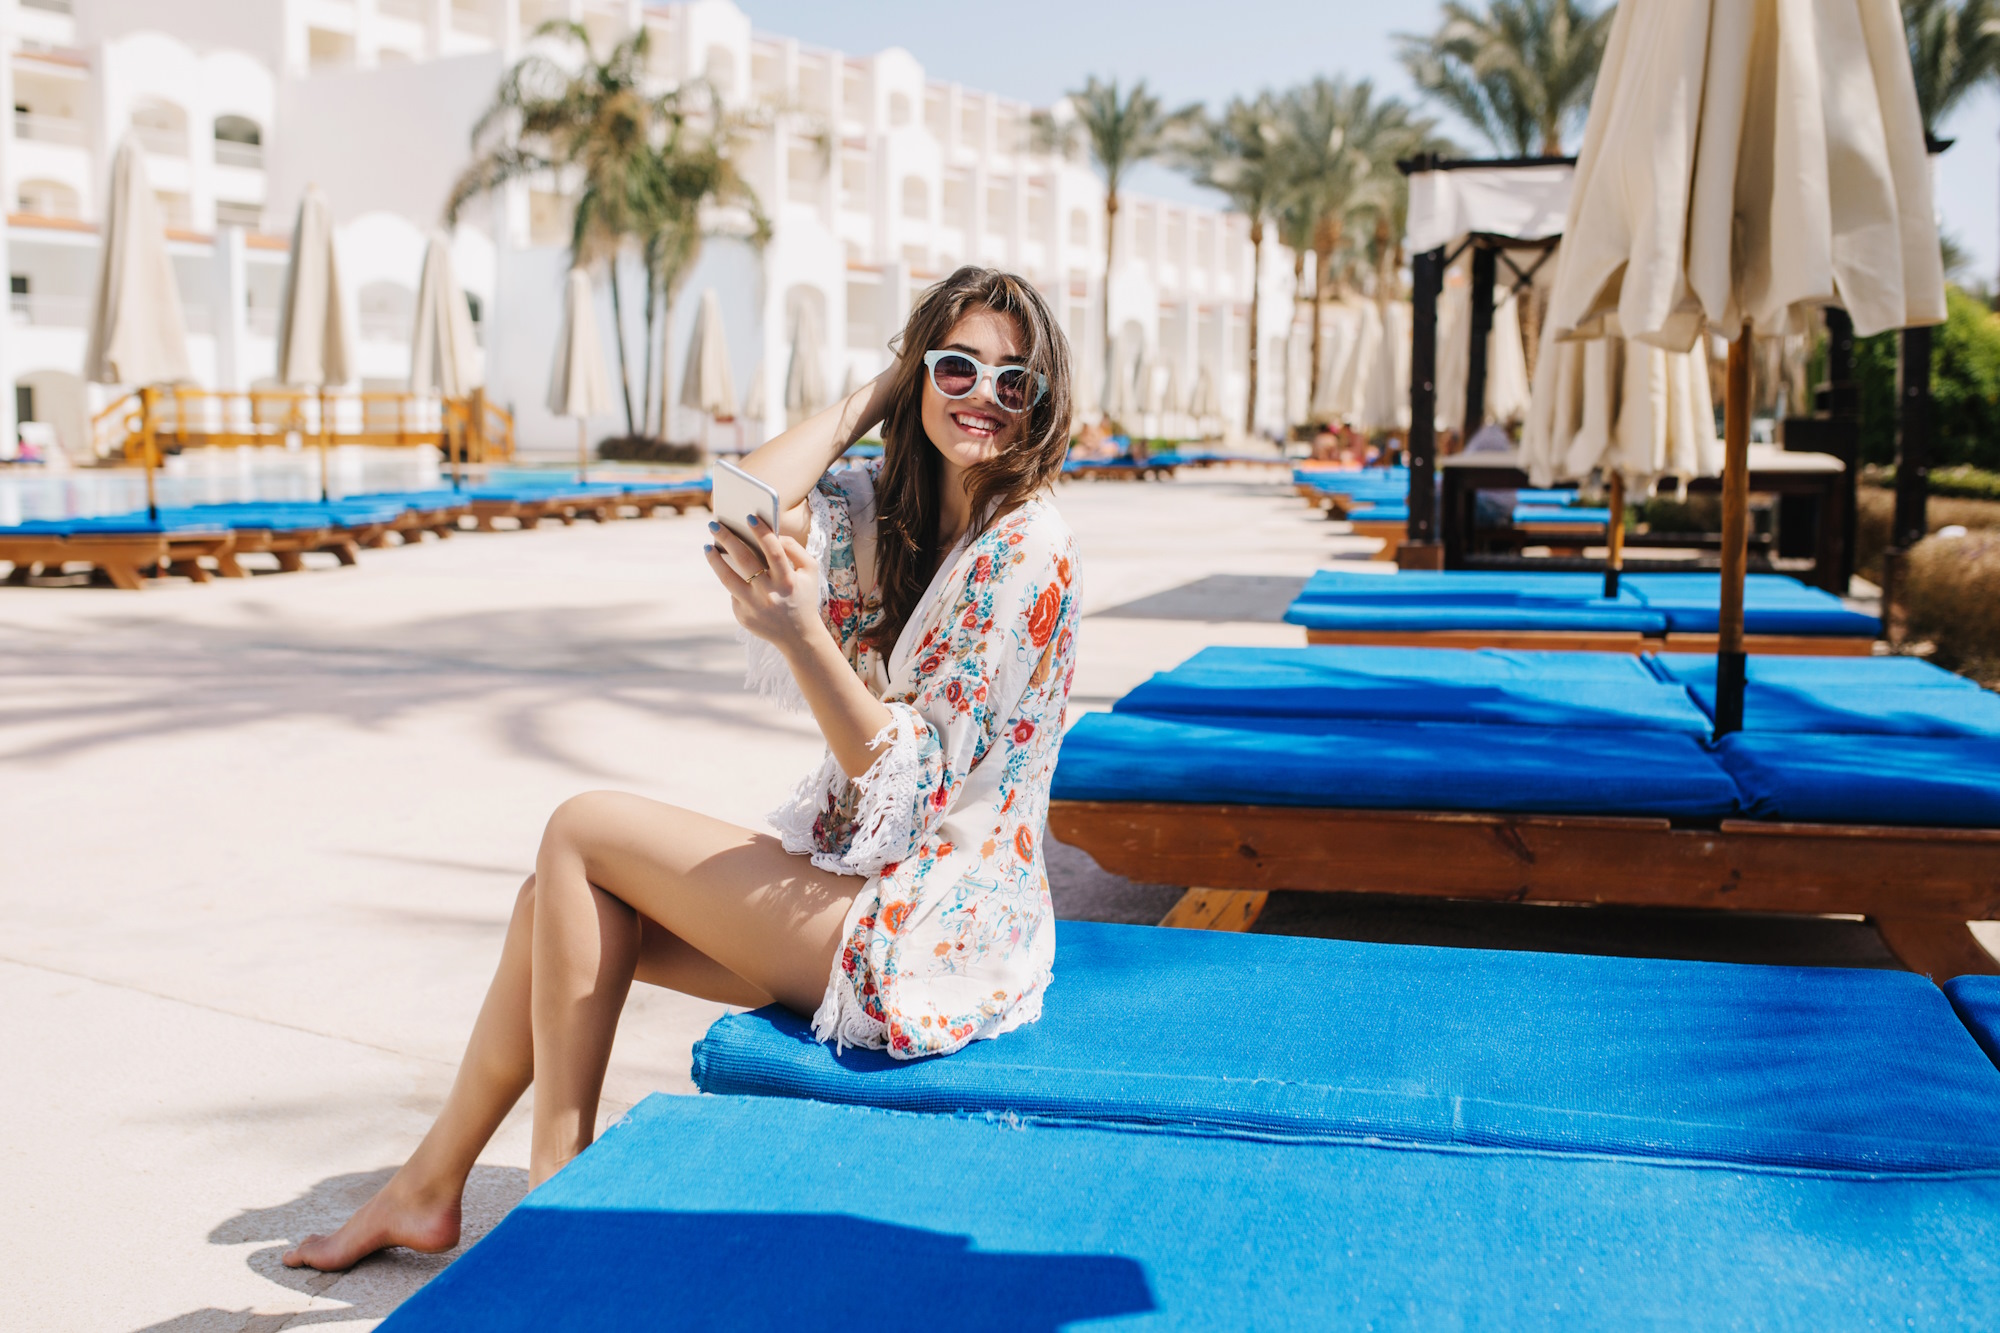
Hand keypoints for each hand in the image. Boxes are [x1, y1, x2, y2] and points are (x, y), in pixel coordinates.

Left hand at [705, 515, 825, 655]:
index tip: (748, 516)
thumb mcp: (811, 572)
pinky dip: (730, 580)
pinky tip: (726, 571)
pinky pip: (733, 593)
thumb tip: (773, 534)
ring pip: (728, 578)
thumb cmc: (803, 596)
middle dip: (728, 538)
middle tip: (714, 524)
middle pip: (745, 560)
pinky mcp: (743, 616)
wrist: (799, 637)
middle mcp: (769, 594)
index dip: (761, 532)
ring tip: (707, 546)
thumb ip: (795, 549)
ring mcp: (754, 607)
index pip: (773, 550)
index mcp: (788, 580)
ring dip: (715, 560)